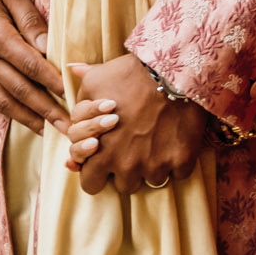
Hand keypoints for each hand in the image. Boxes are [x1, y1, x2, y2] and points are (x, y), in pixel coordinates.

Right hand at [0, 0, 69, 137]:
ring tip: (52, 131)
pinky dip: (10, 114)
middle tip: (70, 126)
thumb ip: (31, 20)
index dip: (52, 81)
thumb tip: (49, 46)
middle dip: (46, 110)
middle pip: (20, 90)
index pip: (30, 65)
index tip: (72, 94)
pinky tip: (27, 121)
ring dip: (30, 119)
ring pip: (4, 102)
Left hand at [64, 53, 207, 194]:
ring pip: (152, 180)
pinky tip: (176, 140)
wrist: (172, 70)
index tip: (107, 158)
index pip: (90, 184)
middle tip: (135, 147)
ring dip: (153, 166)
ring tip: (157, 141)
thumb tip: (72, 72)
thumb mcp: (96, 81)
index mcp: (100, 154)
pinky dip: (178, 160)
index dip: (97, 171)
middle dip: (127, 169)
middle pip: (124, 185)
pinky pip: (179, 173)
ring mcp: (157, 165)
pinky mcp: (182, 160)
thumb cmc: (129, 76)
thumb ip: (82, 95)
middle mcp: (127, 166)